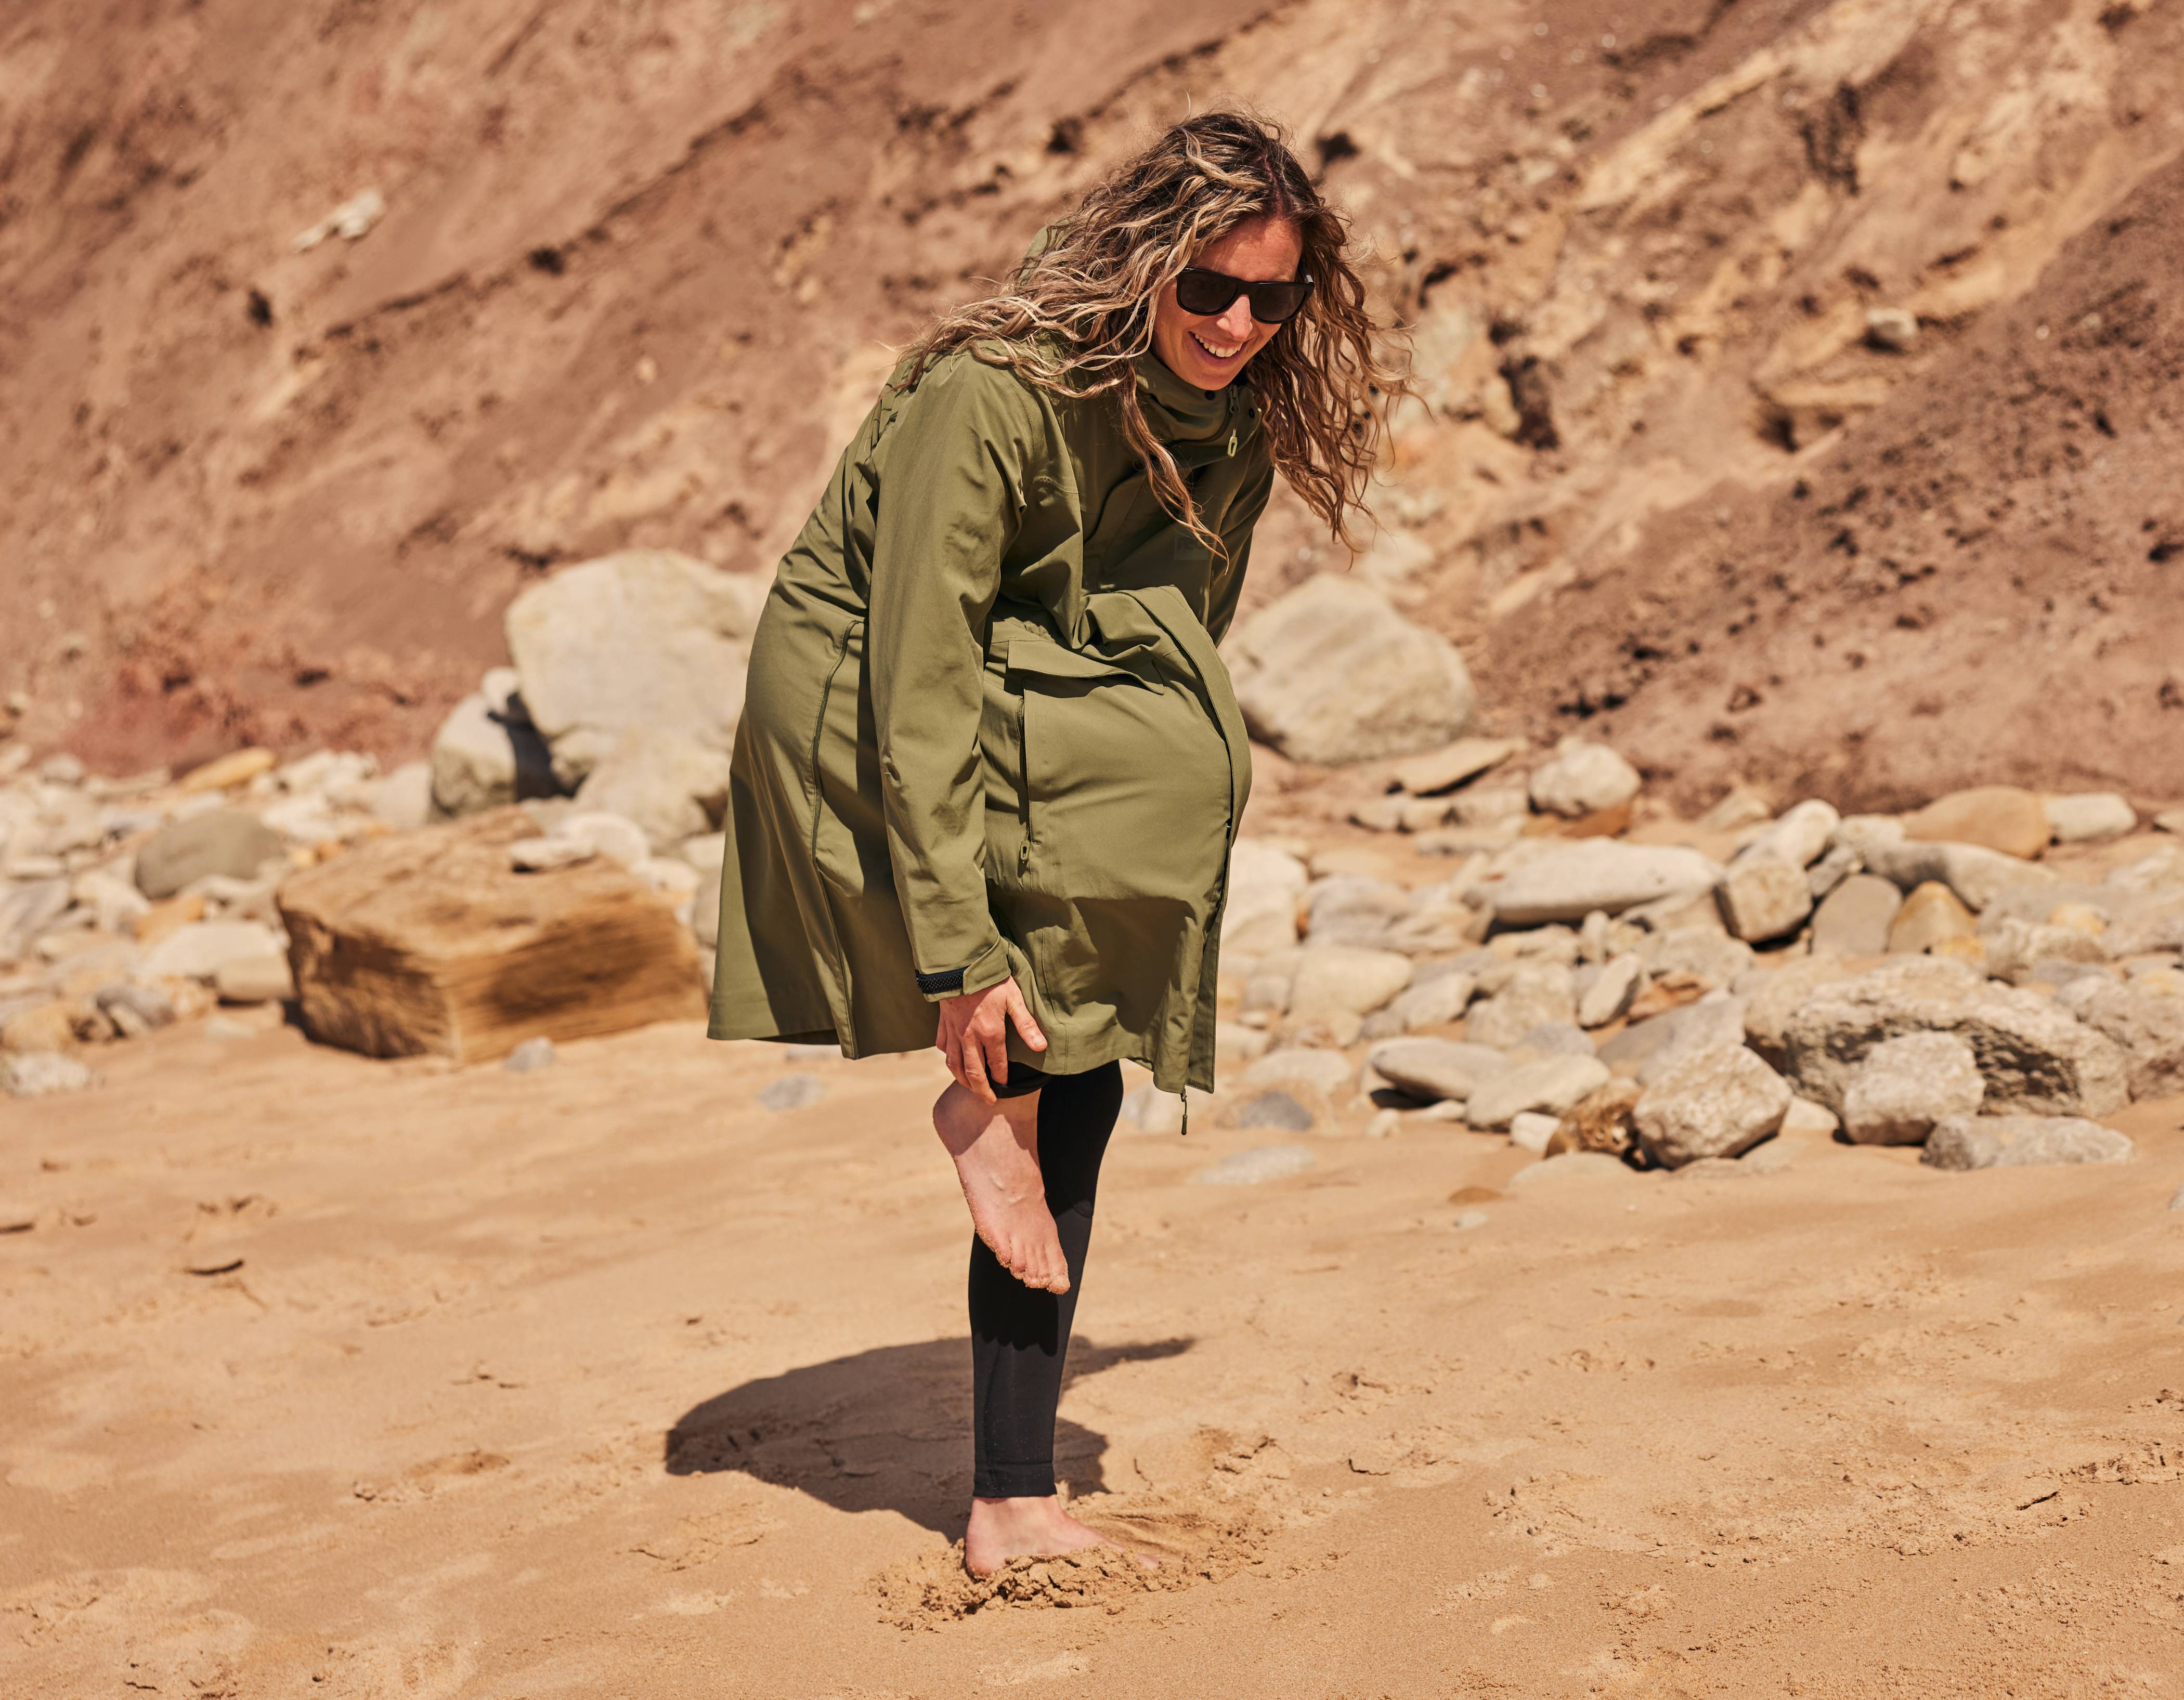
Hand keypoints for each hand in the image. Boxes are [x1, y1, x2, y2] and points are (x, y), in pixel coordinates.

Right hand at [936, 976, 1046, 1101]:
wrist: (960, 964)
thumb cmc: (991, 980)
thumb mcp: (1014, 999)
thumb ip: (1026, 1025)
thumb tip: (1041, 1047)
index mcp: (990, 1033)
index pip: (997, 1065)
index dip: (1002, 1078)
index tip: (1005, 1086)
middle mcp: (970, 1038)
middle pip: (974, 1073)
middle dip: (982, 1090)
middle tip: (989, 1100)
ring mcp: (954, 1032)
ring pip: (955, 1065)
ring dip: (962, 1080)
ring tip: (970, 1088)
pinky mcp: (943, 1024)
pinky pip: (943, 1047)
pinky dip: (948, 1057)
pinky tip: (953, 1060)